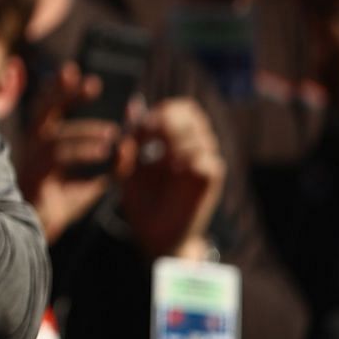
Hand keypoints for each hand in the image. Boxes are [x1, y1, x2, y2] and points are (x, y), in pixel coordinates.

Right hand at [15, 63, 115, 242]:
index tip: (88, 79)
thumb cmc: (62, 202)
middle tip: (92, 83)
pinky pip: (57, 158)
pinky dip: (83, 151)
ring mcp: (30, 161)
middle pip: (41, 109)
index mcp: (42, 141)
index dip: (63, 89)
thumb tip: (132, 146)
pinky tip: (103, 152)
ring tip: (112, 134)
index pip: (48, 106)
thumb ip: (113, 165)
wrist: (42, 233)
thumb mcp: (93, 180)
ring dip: (85, 131)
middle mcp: (32, 146)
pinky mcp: (35, 178)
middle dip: (63, 92)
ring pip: (54, 137)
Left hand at [118, 98, 224, 259]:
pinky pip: (206, 159)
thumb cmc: (142, 198)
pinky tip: (172, 170)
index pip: (179, 107)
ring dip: (174, 143)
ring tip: (157, 162)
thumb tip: (132, 104)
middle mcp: (194, 145)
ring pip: (200, 135)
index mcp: (175, 138)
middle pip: (193, 114)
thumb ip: (130, 138)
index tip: (139, 129)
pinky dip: (186, 160)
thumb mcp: (127, 165)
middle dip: (166, 122)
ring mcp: (205, 161)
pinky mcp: (211, 179)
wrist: (154, 234)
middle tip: (147, 138)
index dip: (160, 112)